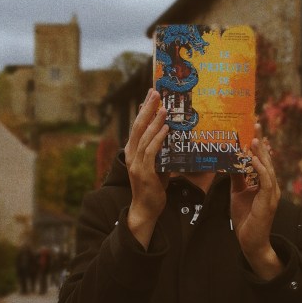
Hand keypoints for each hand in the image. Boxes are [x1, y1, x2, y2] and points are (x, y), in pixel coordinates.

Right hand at [124, 89, 169, 247]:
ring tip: (163, 108)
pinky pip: (151, 151)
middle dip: (147, 108)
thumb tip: (170, 134)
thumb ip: (159, 150)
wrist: (145, 209)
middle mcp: (131, 154)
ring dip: (154, 121)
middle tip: (155, 93)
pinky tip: (166, 129)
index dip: (143, 109)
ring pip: (144, 137)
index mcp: (132, 151)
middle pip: (138, 126)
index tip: (150, 94)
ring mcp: (136, 163)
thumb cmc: (152, 187)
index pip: (137, 125)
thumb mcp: (155, 164)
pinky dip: (158, 139)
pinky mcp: (144, 172)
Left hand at [230, 125, 282, 279]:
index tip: (253, 128)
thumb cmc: (245, 218)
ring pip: (267, 168)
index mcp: (265, 183)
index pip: (262, 159)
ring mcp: (272, 193)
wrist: (250, 241)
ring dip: (261, 153)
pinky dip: (260, 169)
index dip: (259, 144)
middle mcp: (271, 185)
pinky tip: (254, 159)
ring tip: (254, 139)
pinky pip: (266, 181)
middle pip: (267, 159)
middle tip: (256, 124)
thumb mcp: (238, 192)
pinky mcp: (268, 201)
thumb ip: (237, 177)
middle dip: (261, 142)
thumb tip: (231, 161)